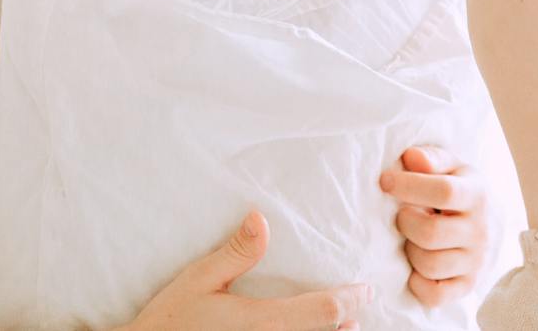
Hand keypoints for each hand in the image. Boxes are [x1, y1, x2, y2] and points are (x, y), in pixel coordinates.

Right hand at [119, 209, 370, 330]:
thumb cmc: (171, 320)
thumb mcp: (199, 280)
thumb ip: (235, 253)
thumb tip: (260, 218)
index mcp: (266, 323)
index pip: (326, 311)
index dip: (352, 300)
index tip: (366, 290)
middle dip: (347, 320)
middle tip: (358, 305)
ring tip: (341, 322)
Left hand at [380, 146, 490, 307]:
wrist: (486, 219)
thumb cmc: (456, 187)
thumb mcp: (449, 166)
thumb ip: (430, 158)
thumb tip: (412, 157)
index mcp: (476, 194)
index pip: (444, 191)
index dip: (408, 186)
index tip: (385, 181)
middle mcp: (480, 231)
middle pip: (431, 233)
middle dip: (405, 223)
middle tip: (401, 215)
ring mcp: (476, 262)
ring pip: (430, 265)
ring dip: (410, 252)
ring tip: (411, 239)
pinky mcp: (467, 286)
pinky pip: (435, 295)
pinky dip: (417, 283)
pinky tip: (413, 266)